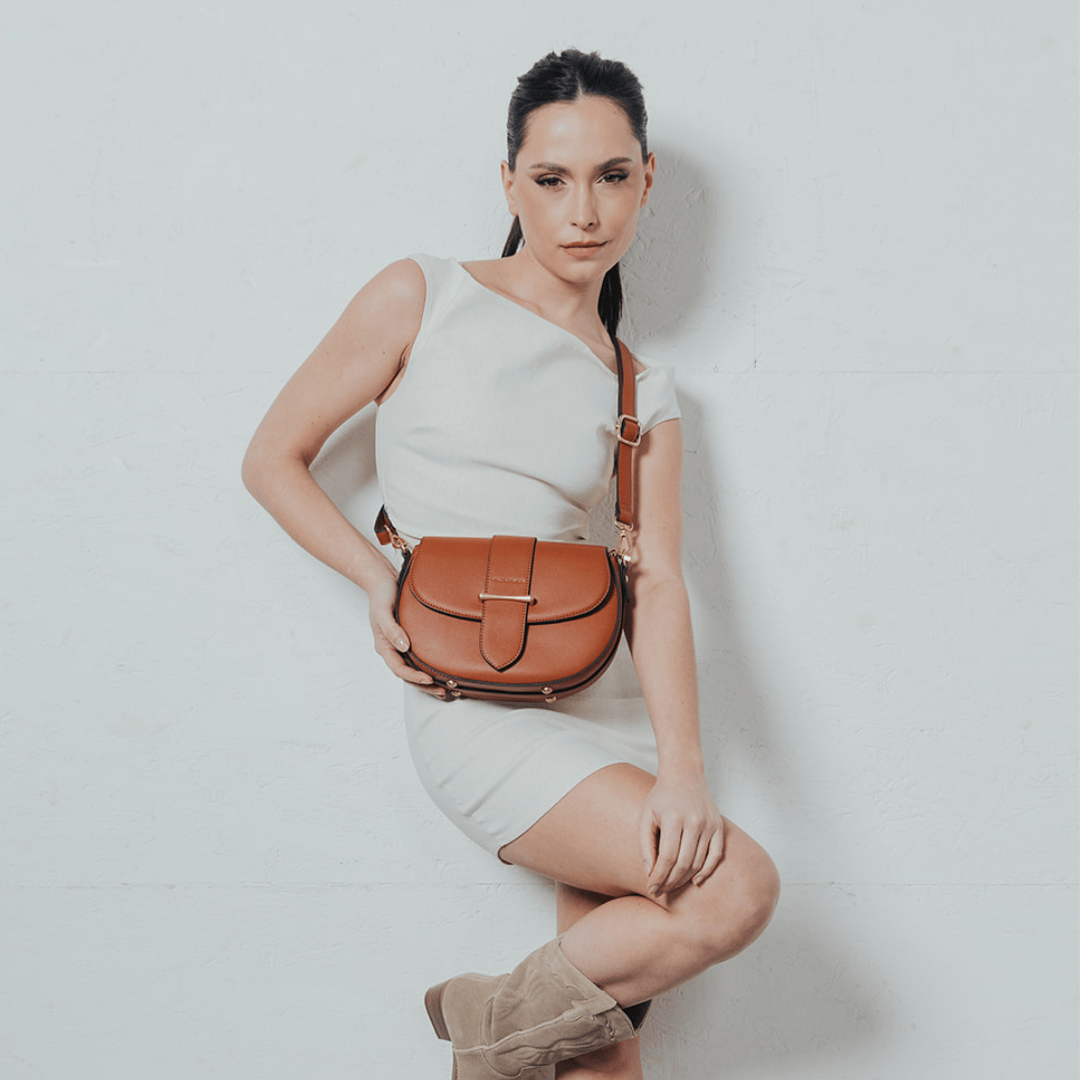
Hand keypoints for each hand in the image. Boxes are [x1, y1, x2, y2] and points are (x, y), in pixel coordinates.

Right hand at [367, 573, 447, 699]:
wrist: (383, 582)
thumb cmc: (381, 596)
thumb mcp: (383, 612)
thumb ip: (392, 630)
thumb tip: (404, 647)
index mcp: (385, 646)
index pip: (399, 669)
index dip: (414, 677)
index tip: (429, 679)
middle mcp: (393, 649)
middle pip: (408, 675)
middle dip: (424, 686)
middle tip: (443, 691)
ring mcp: (401, 646)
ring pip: (414, 670)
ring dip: (428, 682)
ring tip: (445, 688)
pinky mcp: (410, 640)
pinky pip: (418, 659)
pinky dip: (429, 668)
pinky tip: (441, 671)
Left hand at [639, 767, 724, 895]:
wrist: (684, 776)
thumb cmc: (661, 798)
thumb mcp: (645, 817)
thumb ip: (646, 845)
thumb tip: (650, 873)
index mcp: (673, 818)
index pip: (667, 857)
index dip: (658, 877)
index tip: (651, 888)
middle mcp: (694, 822)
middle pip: (683, 863)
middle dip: (670, 882)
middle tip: (660, 892)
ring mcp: (709, 825)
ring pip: (699, 862)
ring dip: (684, 879)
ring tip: (671, 886)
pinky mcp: (719, 827)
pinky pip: (716, 856)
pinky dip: (706, 871)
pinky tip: (695, 880)